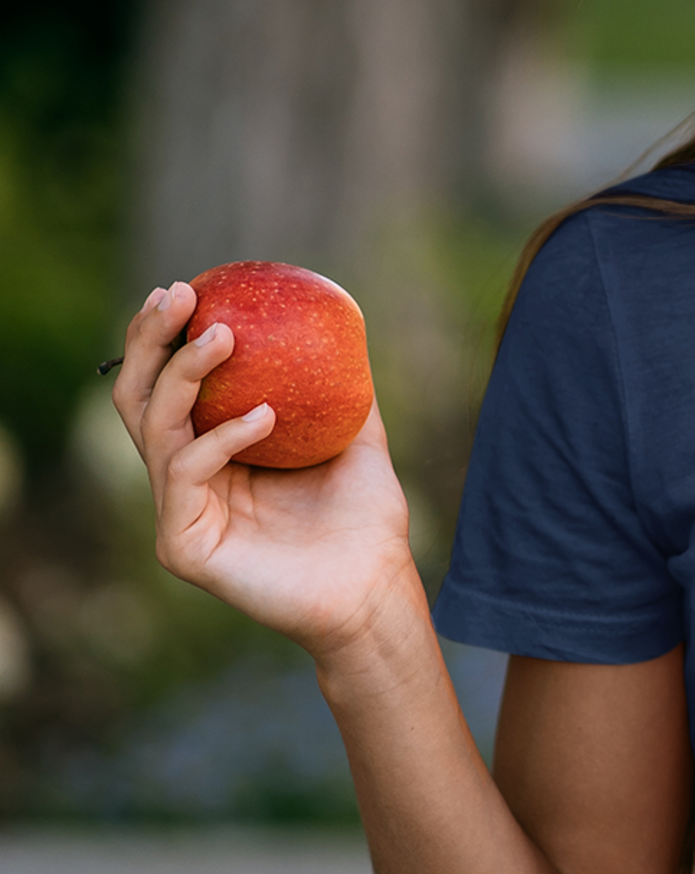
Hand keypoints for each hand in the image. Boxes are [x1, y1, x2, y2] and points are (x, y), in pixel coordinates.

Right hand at [111, 282, 423, 664]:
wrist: (376, 587)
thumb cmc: (367, 520)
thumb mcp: (357, 439)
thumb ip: (343, 390)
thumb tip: (347, 328)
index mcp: (214, 453)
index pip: (170, 386)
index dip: (165, 336)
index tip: (188, 286)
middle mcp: (186, 479)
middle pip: (140, 399)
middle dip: (149, 340)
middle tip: (180, 294)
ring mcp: (179, 512)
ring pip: (154, 428)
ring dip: (184, 374)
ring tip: (224, 335)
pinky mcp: (183, 545)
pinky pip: (187, 474)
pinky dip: (223, 437)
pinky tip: (268, 416)